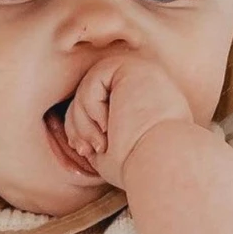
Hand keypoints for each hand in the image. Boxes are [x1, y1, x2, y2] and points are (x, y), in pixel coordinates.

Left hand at [60, 53, 194, 189]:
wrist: (159, 164)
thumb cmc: (139, 167)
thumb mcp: (110, 150)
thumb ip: (95, 134)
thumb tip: (73, 130)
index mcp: (144, 105)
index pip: (101, 104)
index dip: (82, 127)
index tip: (83, 150)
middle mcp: (144, 85)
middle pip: (91, 95)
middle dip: (77, 125)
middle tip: (85, 150)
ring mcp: (141, 72)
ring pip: (88, 88)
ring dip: (83, 122)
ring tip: (99, 144)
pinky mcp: (133, 66)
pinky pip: (92, 80)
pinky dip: (90, 108)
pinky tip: (108, 126)